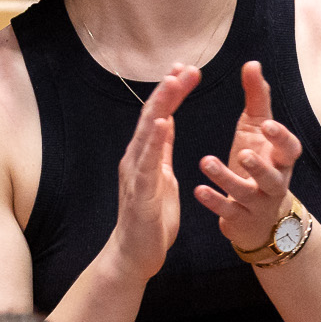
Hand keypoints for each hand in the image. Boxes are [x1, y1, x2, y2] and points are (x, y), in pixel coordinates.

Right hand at [108, 64, 199, 282]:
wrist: (135, 254)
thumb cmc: (150, 220)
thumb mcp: (161, 178)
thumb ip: (160, 152)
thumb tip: (165, 123)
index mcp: (143, 155)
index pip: (157, 115)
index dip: (170, 92)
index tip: (184, 70)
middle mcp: (135, 158)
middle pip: (151, 116)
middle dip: (168, 90)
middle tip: (185, 67)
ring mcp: (135, 173)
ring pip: (147, 132)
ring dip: (161, 105)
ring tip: (174, 83)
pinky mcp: (140, 190)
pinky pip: (148, 160)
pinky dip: (154, 139)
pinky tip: (164, 122)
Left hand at [197, 61, 303, 250]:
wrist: (261, 216)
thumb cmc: (259, 162)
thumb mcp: (258, 130)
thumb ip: (257, 98)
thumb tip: (252, 63)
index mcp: (280, 159)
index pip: (290, 149)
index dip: (281, 138)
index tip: (267, 125)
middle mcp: (274, 182)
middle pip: (273, 175)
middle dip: (260, 165)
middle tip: (244, 153)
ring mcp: (257, 202)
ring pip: (245, 193)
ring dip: (226, 178)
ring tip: (206, 161)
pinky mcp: (239, 217)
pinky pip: (227, 211)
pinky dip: (214, 201)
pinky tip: (198, 190)